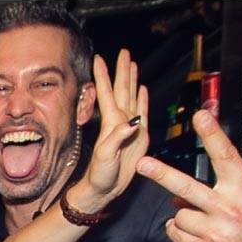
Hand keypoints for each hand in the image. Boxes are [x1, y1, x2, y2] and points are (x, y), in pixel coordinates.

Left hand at [76, 49, 149, 212]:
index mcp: (111, 122)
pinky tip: (142, 89)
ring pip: (131, 96)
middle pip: (121, 88)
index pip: (106, 92)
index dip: (103, 75)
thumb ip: (117, 138)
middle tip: (124, 52)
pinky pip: (142, 111)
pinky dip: (142, 99)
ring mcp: (129, 126)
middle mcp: (119, 120)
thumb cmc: (100, 174)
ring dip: (132, 80)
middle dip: (122, 70)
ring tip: (132, 64)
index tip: (99, 57)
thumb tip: (132, 122)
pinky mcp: (139, 135)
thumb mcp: (106, 156)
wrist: (104, 189)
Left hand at [134, 109, 241, 241]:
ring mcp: (216, 233)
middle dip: (161, 174)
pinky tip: (200, 237)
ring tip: (206, 225)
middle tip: (141, 164)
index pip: (226, 157)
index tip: (201, 116)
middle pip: (187, 188)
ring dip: (185, 218)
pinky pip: (177, 236)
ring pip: (179, 216)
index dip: (212, 135)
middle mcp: (229, 210)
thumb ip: (222, 193)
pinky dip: (181, 234)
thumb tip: (179, 197)